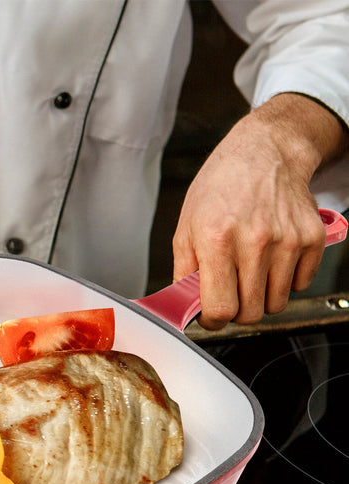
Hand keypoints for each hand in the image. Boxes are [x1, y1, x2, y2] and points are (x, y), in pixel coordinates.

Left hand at [172, 94, 346, 328]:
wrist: (264, 153)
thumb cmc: (220, 189)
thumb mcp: (185, 228)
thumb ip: (183, 273)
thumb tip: (183, 309)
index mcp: (217, 240)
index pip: (220, 309)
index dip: (213, 319)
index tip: (211, 313)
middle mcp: (255, 241)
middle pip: (250, 313)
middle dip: (236, 310)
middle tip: (229, 291)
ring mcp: (287, 240)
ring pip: (276, 304)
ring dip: (260, 298)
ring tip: (248, 272)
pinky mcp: (312, 239)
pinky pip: (299, 285)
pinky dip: (284, 281)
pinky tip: (271, 259)